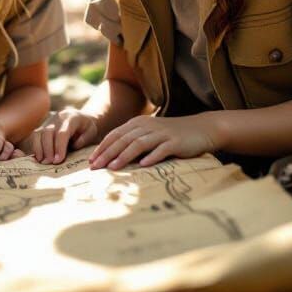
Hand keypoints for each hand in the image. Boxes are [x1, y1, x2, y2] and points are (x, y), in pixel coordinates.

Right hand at [32, 108, 100, 163]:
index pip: (62, 133)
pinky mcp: (42, 127)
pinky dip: (35, 147)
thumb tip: (74, 146)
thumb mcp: (91, 131)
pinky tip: (38, 157)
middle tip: (49, 163)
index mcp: (70, 118)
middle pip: (48, 132)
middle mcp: (57, 118)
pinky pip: (35, 136)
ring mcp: (48, 121)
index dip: (59, 147)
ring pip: (39, 133)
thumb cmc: (87, 127)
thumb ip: (84, 139)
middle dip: (48, 149)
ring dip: (39, 149)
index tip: (57, 160)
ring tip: (42, 162)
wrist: (81, 117)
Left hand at [88, 114, 217, 170]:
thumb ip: (133, 142)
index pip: (115, 135)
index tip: (90, 162)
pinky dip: (151, 157)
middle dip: (107, 153)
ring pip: (138, 144)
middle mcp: (147, 126)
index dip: (101, 148)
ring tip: (112, 168)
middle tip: (95, 167)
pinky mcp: (175, 142)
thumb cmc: (171, 136)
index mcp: (138, 124)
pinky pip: (160, 149)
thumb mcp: (150, 135)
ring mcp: (161, 133)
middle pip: (122, 139)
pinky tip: (143, 165)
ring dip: (123, 156)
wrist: (201, 129)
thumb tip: (112, 158)